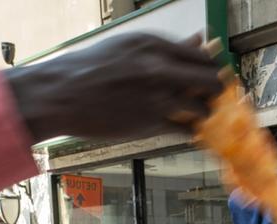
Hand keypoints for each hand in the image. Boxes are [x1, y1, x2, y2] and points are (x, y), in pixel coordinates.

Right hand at [5, 34, 222, 142]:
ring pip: (204, 108)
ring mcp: (157, 96)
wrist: (60, 93)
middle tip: (211, 98)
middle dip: (216, 91)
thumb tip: (201, 39)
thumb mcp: (129, 47)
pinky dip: (191, 131)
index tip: (211, 76)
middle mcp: (159, 68)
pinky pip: (187, 130)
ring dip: (204, 114)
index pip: (203, 56)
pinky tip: (185, 129)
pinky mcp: (151, 122)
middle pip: (212, 80)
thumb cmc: (91, 68)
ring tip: (196, 115)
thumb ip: (169, 47)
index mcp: (153, 44)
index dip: (212, 68)